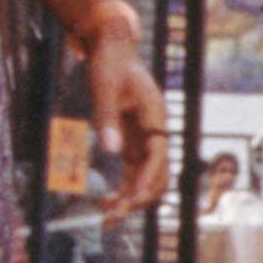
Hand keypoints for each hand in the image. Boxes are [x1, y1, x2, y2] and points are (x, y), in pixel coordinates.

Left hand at [87, 35, 167, 222]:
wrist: (112, 46)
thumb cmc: (109, 62)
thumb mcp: (104, 86)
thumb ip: (107, 117)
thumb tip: (111, 151)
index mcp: (155, 115)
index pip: (158, 155)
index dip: (147, 180)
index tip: (131, 199)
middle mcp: (154, 129)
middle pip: (158, 173)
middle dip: (139, 197)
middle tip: (113, 216)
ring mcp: (144, 136)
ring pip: (146, 176)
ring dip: (131, 198)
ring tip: (107, 217)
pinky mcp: (132, 139)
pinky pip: (133, 171)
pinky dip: (123, 188)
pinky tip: (107, 201)